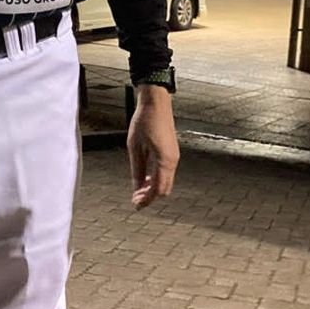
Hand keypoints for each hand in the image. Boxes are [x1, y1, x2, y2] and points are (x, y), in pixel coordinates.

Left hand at [127, 85, 178, 209]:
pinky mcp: (172, 152)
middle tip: (135, 198)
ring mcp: (174, 156)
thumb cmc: (144, 121)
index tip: (135, 205)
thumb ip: (136, 169)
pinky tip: (145, 177)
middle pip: (165, 189)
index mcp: (164, 160)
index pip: (157, 189)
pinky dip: (157, 179)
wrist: (156, 103)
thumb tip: (136, 188)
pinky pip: (167, 172)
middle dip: (150, 196)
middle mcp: (173, 160)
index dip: (146, 199)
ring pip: (166, 181)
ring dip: (154, 188)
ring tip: (138, 189)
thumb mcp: (135, 147)